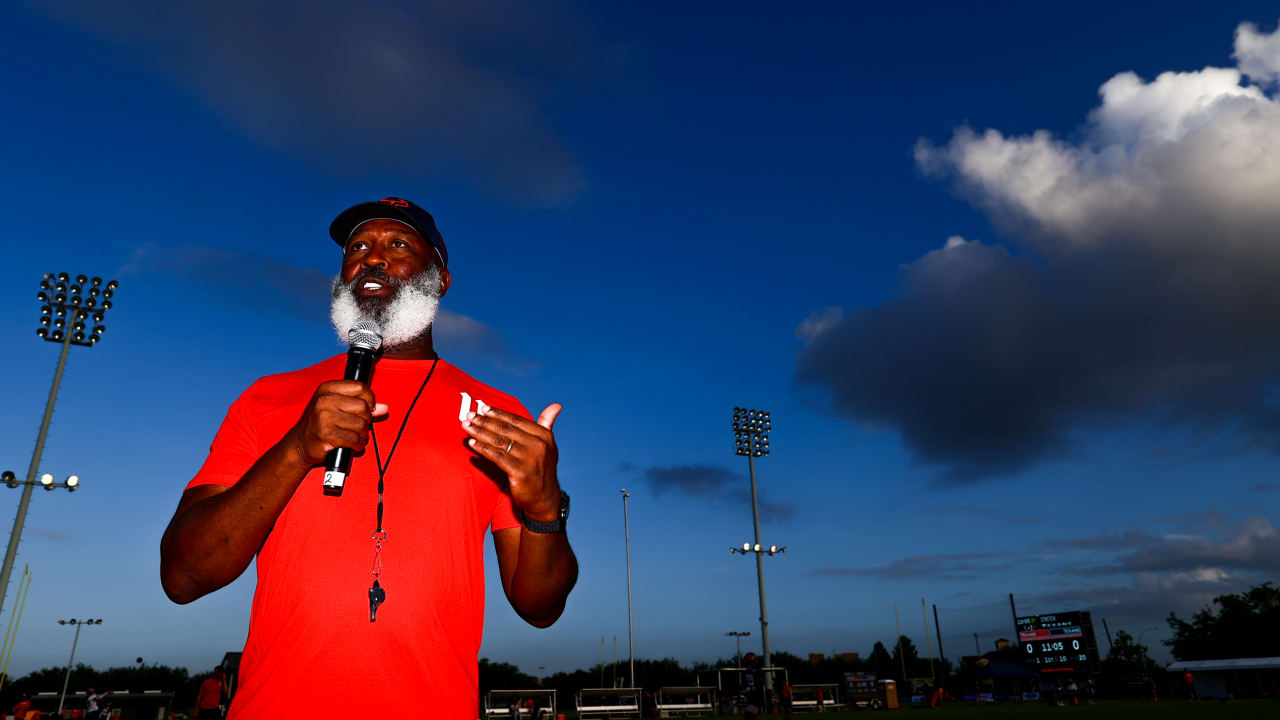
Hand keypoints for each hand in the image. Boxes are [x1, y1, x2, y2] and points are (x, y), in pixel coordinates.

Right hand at [287, 380, 387, 466]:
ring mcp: (323, 417)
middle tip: (357, 427)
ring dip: (362, 435)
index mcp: (327, 388)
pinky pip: (355, 439)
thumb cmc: (321, 425)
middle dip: (366, 420)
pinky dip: (357, 444)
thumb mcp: (338, 409)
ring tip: (353, 437)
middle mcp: (324, 400)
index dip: (370, 400)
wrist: (300, 444)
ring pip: (361, 425)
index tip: (368, 409)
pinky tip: (351, 445)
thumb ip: (362, 406)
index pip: (361, 387)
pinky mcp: (326, 434)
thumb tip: (384, 408)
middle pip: (363, 407)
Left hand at [462, 403, 561, 520]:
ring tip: (466, 426)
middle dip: (485, 421)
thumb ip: (548, 423)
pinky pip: (497, 457)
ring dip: (480, 432)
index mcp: (544, 436)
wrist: (544, 499)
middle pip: (506, 429)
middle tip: (469, 416)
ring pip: (499, 442)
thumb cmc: (542, 469)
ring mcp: (530, 459)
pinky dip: (483, 449)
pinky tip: (472, 444)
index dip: (499, 413)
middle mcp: (539, 445)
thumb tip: (557, 404)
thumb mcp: (548, 445)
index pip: (517, 420)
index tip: (483, 408)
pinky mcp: (520, 473)